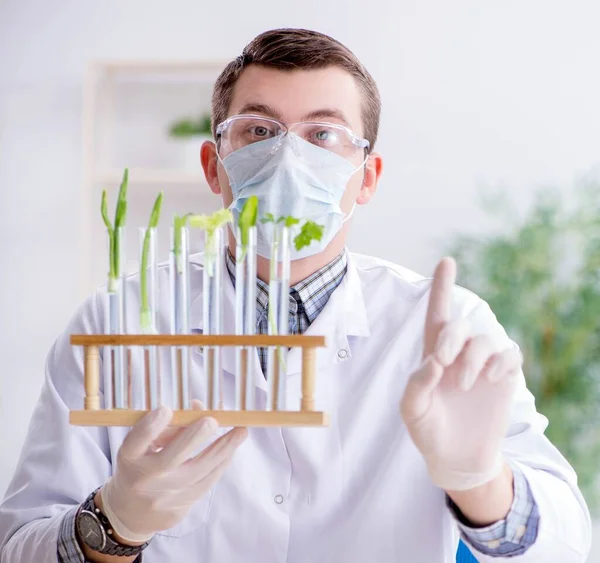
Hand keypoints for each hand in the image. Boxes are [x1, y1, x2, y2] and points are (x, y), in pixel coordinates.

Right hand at [100, 401, 246, 542]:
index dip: (150, 427)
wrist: (131, 513)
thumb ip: (168, 426)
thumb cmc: (141, 465)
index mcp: (129, 458)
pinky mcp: (180, 508)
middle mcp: (143, 480)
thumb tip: (200, 406)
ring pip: (198, 471)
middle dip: (193, 438)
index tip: (165, 409)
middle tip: (211, 421)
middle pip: (169, 459)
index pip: (136, 442)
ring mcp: (163, 497)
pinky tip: (232, 448)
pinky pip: (207, 481)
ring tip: (241, 431)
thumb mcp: (143, 446)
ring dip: (223, 448)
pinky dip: (222, 462)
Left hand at [400, 257, 521, 491]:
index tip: (446, 261)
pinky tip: (492, 378)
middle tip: (444, 364)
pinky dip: (502, 361)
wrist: (456, 458)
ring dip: (475, 357)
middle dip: (452, 338)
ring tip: (466, 383)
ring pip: (487, 338)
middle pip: (460, 325)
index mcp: (433, 355)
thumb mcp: (412, 410)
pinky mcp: (504, 377)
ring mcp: (483, 365)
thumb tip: (435, 360)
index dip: (441, 288)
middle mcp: (459, 354)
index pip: (437, 315)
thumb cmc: (428, 430)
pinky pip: (511, 353)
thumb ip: (417, 384)